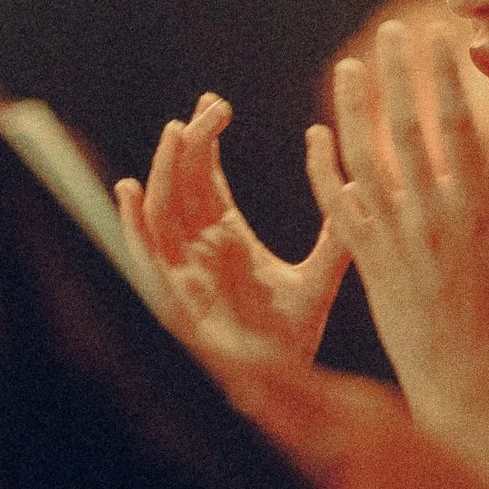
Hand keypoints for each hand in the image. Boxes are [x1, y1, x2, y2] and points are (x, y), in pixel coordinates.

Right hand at [114, 94, 349, 367]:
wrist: (287, 385)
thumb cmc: (297, 333)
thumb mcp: (321, 273)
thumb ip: (338, 230)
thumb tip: (360, 182)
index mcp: (227, 237)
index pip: (207, 178)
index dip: (206, 140)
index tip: (216, 103)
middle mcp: (198, 249)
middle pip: (182, 183)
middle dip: (189, 142)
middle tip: (209, 107)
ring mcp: (183, 272)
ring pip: (161, 209)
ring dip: (163, 170)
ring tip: (177, 132)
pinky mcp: (172, 299)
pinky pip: (145, 256)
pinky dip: (132, 224)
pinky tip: (128, 190)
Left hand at [309, 21, 488, 486]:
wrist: (464, 377)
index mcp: (478, 208)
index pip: (455, 126)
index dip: (442, 77)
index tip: (435, 36)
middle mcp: (430, 216)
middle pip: (405, 130)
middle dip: (396, 75)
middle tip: (390, 32)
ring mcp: (393, 236)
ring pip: (364, 160)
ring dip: (353, 111)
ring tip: (349, 67)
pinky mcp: (366, 257)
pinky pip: (337, 205)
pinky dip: (323, 169)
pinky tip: (316, 136)